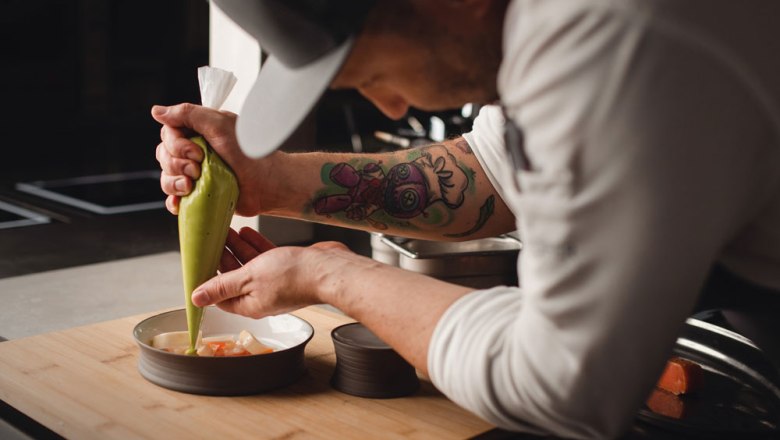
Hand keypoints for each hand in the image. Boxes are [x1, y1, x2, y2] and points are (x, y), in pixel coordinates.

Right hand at [151, 103, 268, 215]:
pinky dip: (174, 201)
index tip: (197, 151)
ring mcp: (195, 174)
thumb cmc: (250, 153)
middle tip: (199, 168)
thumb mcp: (220, 125)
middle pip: (164, 155)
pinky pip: (174, 198)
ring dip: (175, 182)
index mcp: (198, 132)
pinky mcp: (198, 194)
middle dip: (178, 164)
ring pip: (166, 177)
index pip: (168, 133)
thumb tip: (157, 111)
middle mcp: (194, 151)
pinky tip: (182, 201)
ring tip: (194, 185)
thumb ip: (188, 114)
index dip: (176, 144)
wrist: (267, 184)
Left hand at [192, 226, 349, 317]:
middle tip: (211, 241)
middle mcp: (262, 296)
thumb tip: (196, 298)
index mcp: (250, 305)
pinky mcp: (288, 269)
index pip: (221, 296)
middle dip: (222, 259)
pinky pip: (266, 257)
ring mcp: (276, 282)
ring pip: (250, 265)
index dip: (208, 281)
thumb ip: (222, 286)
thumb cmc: (293, 276)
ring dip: (238, 249)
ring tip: (226, 232)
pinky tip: (248, 232)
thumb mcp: (248, 278)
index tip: (199, 262)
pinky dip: (255, 245)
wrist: (328, 269)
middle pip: (235, 278)